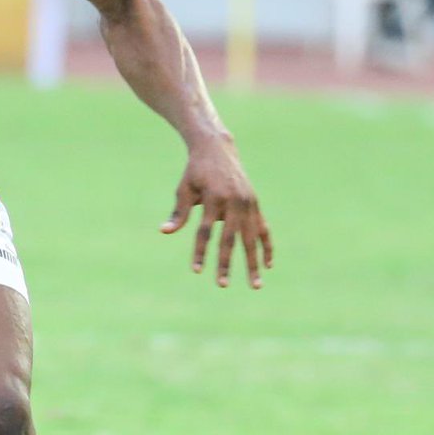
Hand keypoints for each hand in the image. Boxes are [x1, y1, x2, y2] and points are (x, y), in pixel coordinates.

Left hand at [163, 134, 272, 288]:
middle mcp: (234, 202)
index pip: (205, 231)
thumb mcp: (184, 189)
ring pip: (251, 238)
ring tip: (255, 285)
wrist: (217, 150)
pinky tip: (268, 265)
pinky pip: (263, 229)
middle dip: (225, 262)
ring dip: (253, 262)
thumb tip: (165, 231)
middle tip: (222, 284)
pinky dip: (267, 246)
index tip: (196, 270)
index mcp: (214, 197)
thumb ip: (179, 212)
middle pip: (230, 239)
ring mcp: (248, 204)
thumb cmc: (195, 172)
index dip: (200, 251)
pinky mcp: (255, 204)